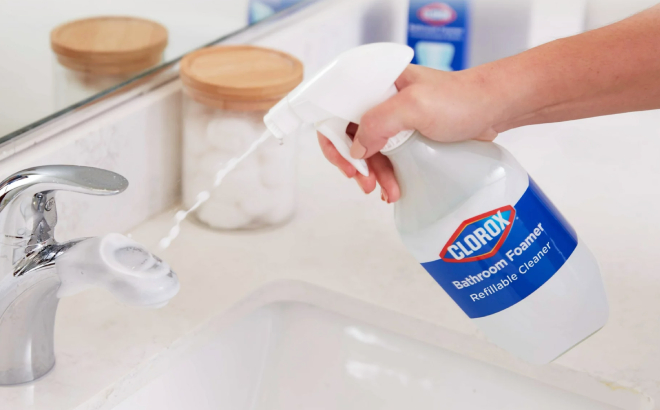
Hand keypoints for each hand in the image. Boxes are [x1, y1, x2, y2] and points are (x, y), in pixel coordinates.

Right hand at [317, 63, 504, 202]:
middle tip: (365, 184)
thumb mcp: (415, 107)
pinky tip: (394, 189)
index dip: (335, 139)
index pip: (340, 110)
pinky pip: (391, 158)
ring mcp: (398, 120)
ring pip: (373, 151)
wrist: (497, 108)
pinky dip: (389, 175)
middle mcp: (383, 100)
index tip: (348, 165)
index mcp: (378, 84)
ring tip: (388, 193)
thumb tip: (357, 149)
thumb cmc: (462, 100)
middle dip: (357, 164)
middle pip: (353, 135)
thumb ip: (379, 123)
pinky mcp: (412, 137)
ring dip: (375, 174)